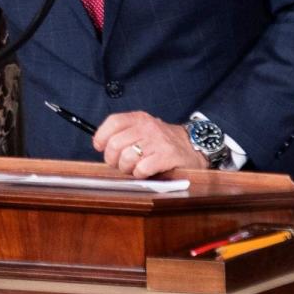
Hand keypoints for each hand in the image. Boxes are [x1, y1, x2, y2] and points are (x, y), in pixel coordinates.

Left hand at [92, 111, 207, 176]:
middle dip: (113, 159)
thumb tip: (100, 145)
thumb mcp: (143, 130)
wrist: (193, 147)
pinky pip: (142, 168)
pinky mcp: (167, 156)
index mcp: (139, 119)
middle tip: (119, 164)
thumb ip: (124, 134)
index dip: (101, 136)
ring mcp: (157, 141)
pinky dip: (140, 174)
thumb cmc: (162, 141)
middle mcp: (147, 127)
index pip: (113, 122)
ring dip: (127, 169)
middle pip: (115, 143)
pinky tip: (145, 172)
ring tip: (134, 169)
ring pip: (127, 157)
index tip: (100, 147)